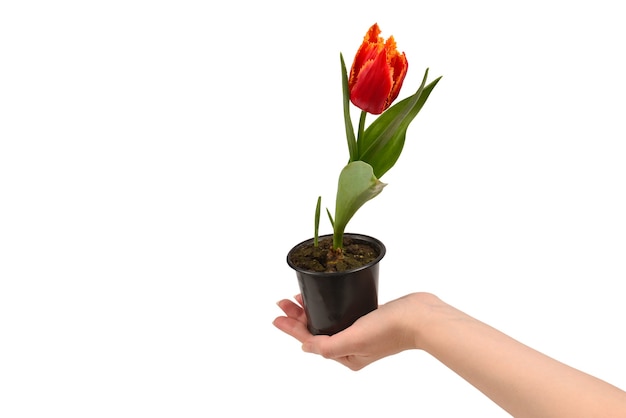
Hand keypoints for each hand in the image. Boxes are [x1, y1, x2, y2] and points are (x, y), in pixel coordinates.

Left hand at [273, 293, 426, 369]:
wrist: (420, 316)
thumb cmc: (389, 329)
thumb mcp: (353, 340)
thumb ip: (327, 347)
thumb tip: (305, 348)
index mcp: (348, 357)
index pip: (311, 341)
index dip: (292, 328)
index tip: (277, 317)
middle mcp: (353, 347)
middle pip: (317, 330)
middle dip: (298, 317)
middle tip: (283, 302)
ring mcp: (361, 332)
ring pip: (327, 321)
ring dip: (311, 311)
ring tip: (296, 299)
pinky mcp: (370, 318)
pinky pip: (341, 314)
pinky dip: (327, 307)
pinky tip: (323, 300)